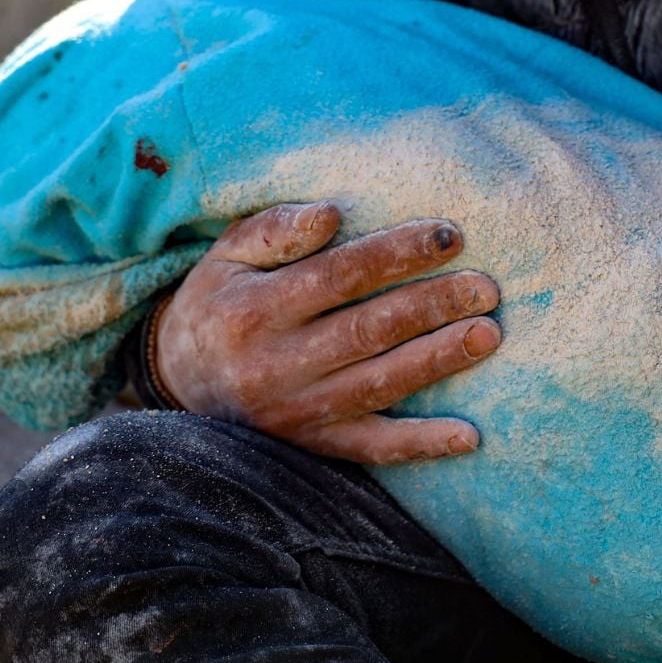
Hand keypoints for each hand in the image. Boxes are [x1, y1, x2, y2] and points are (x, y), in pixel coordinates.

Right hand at [155, 201, 500, 463]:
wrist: (173, 384)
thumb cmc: (216, 305)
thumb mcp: (226, 256)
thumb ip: (276, 230)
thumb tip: (332, 213)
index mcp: (256, 309)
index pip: (341, 274)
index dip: (398, 253)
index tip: (450, 235)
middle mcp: (276, 364)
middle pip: (368, 329)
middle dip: (432, 306)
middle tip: (486, 287)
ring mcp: (297, 412)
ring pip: (378, 385)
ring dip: (437, 361)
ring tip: (487, 335)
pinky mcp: (313, 446)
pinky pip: (372, 449)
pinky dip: (421, 445)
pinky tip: (468, 436)